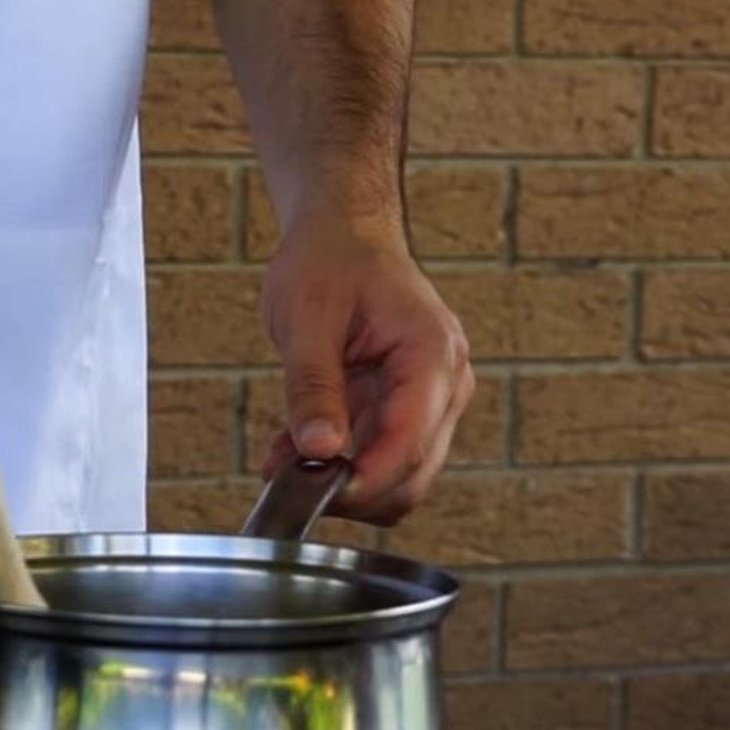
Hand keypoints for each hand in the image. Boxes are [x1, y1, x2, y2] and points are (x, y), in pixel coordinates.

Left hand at [260, 210, 472, 525]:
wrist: (345, 235)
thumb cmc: (331, 260)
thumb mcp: (307, 318)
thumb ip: (313, 386)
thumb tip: (319, 451)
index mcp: (432, 353)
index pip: (411, 441)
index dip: (365, 480)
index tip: (312, 493)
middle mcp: (447, 383)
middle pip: (414, 475)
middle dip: (352, 490)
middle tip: (285, 481)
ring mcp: (434, 401)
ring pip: (400, 477)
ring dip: (345, 484)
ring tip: (283, 461)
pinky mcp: (409, 410)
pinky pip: (382, 458)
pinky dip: (343, 468)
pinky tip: (297, 452)